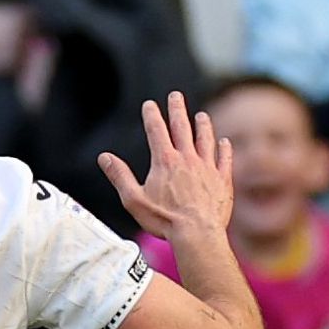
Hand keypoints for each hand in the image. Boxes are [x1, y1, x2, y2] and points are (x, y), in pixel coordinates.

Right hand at [101, 92, 233, 243]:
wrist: (198, 232)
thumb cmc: (164, 219)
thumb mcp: (133, 200)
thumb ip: (119, 176)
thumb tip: (104, 157)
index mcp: (164, 162)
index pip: (156, 131)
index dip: (152, 115)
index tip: (149, 104)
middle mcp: (187, 159)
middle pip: (182, 128)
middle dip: (177, 110)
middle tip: (176, 96)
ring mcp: (207, 167)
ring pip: (205, 139)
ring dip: (203, 125)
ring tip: (201, 115)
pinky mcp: (222, 179)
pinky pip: (224, 158)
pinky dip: (223, 148)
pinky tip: (224, 142)